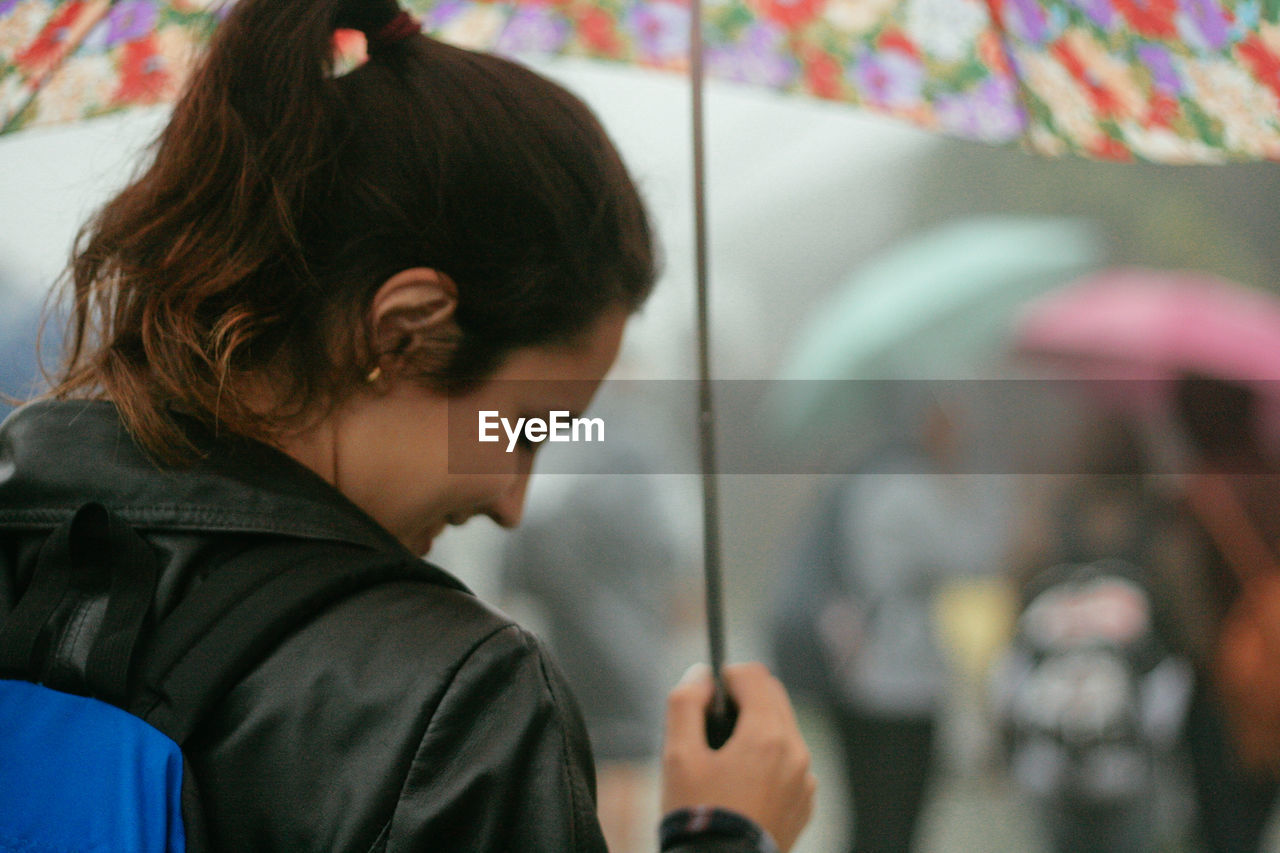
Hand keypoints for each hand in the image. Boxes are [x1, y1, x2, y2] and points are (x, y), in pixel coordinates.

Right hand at [661, 662, 816, 851]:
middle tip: (712, 723)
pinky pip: (790, 762)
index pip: (754, 676)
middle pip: (773, 697)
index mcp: (767, 735)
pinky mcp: (804, 802)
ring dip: (757, 728)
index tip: (708, 693)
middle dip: (744, 699)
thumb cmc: (698, 816)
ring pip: (783, 730)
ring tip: (724, 757)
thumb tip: (701, 675)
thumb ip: (686, 703)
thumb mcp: (678, 756)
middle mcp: (796, 752)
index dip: (727, 676)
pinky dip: (769, 759)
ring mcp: (805, 780)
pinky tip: (742, 783)